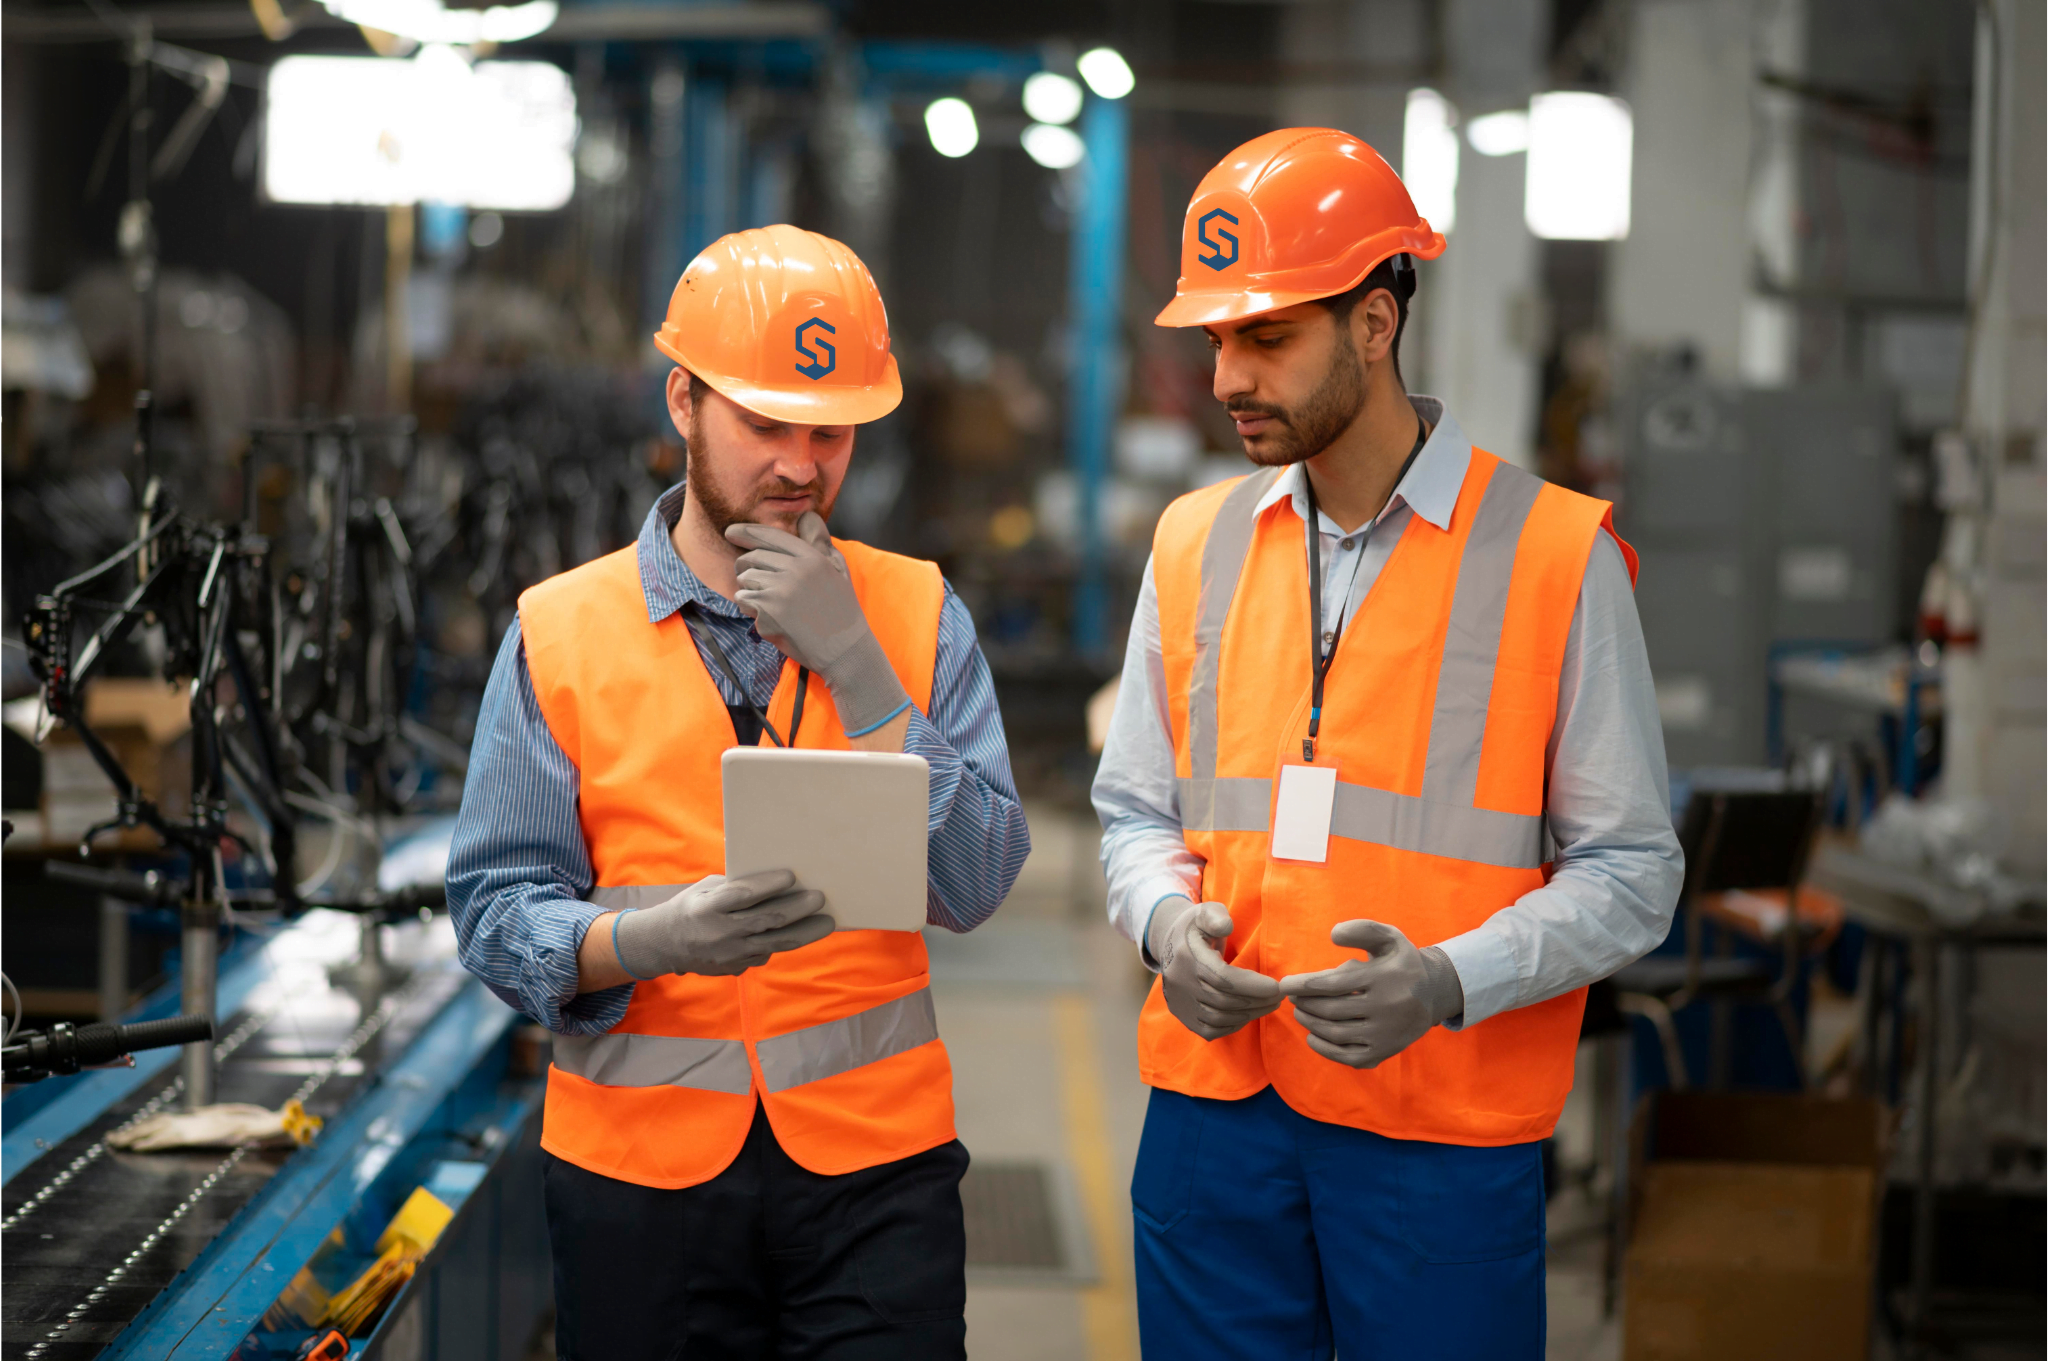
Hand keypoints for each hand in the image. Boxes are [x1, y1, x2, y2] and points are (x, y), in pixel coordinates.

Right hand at [613, 870, 832, 977]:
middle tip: (819, 898)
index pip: (743, 896)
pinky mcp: (735, 969)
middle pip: (767, 921)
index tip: (792, 876)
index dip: (768, 886)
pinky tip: (800, 932)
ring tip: (826, 923)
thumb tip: (775, 881)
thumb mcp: (705, 890)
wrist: (665, 945)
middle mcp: (720, 933)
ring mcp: (729, 955)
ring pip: (774, 944)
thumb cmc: (691, 907)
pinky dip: (782, 942)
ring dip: (804, 933)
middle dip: (797, 909)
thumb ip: (735, 886)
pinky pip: (765, 954)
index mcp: (709, 907)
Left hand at [726, 513, 909, 733]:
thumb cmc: (841, 610)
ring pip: (744, 582)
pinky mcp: (768, 614)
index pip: (770, 537)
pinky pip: (745, 603)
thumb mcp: (838, 571)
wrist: (845, 651)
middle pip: (751, 558)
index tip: (730, 532)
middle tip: (757, 583)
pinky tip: (774, 621)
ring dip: (750, 593)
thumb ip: (819, 542)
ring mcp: (779, 592)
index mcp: (811, 557)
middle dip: (746, 569)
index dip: (746, 532)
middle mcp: (794, 570)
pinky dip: (752, 612)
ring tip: (772, 606)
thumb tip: (805, 516)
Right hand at [1148, 896, 1282, 1040]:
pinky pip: (1210, 1030)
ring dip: (1249, 1014)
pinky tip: (1248, 1014)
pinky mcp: (1183, 1016)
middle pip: (1224, 1000)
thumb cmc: (1197, 928)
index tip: (1276, 987)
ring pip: (1218, 1018)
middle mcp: (1180, 983)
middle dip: (1257, 1001)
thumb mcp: (1206, 912)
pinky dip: (1233, 1025)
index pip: (1222, 978)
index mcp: (1187, 956)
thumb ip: (1216, 916)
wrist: (1169, 946)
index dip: (1252, 986)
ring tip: (1269, 1004)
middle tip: (1279, 996)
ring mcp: (1179, 1002)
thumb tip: (1227, 926)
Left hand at [1277, 920, 1462, 1069]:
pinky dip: (1324, 1048)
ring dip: (1310, 1023)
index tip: (1285, 984)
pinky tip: (1312, 1036)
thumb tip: (1333, 934)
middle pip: (1331, 1009)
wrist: (1434, 994)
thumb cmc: (1400, 962)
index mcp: (1385, 977)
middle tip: (1292, 998)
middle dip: (1305, 1004)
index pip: (1333, 983)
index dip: (1303, 985)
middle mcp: (1387, 1007)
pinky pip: (1347, 1055)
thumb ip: (1362, 929)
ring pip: (1336, 1032)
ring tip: (1300, 1013)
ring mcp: (1386, 1033)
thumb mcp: (1388, 937)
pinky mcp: (1384, 1051)